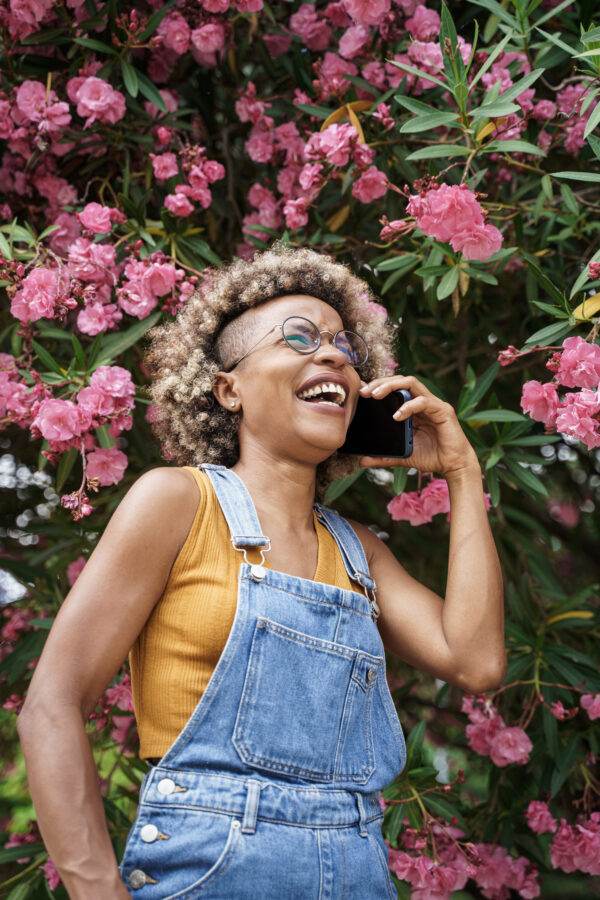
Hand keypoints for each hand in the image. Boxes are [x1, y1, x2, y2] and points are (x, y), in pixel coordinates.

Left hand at [357, 374, 478, 474]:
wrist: (454, 467)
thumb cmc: (431, 457)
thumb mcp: (402, 456)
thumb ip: (383, 456)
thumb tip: (362, 461)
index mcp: (413, 408)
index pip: (394, 388)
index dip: (377, 386)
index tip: (360, 393)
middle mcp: (423, 401)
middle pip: (400, 380)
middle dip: (381, 382)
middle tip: (364, 392)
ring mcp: (433, 404)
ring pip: (411, 383)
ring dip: (391, 386)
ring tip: (375, 395)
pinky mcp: (443, 411)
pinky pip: (424, 401)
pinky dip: (409, 406)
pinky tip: (397, 416)